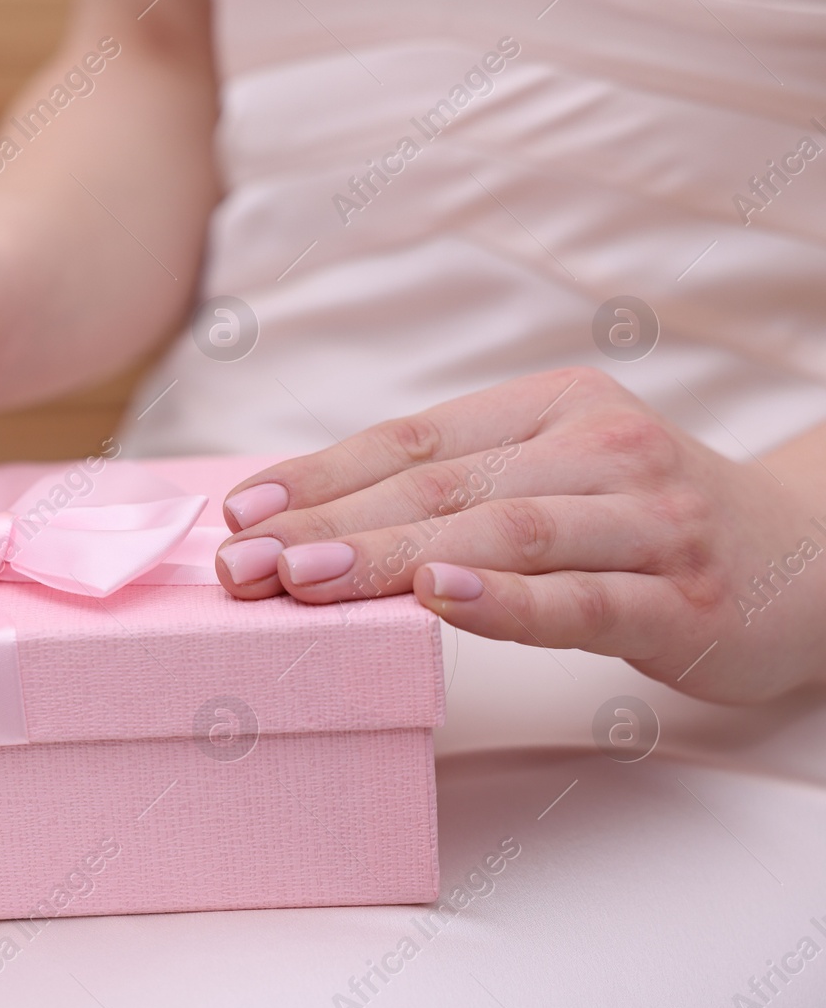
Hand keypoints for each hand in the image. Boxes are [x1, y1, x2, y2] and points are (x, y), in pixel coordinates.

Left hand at [214, 367, 825, 703]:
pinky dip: (506, 597)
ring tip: (305, 577)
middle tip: (241, 564)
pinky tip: (441, 596)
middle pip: (439, 486)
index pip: (413, 440)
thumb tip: (317, 517)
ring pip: (499, 533)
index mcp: (550, 410)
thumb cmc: (646, 521)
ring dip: (390, 555)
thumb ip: (459, 486)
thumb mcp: (555, 473)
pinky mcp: (679, 596)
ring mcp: (644, 520)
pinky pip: (582, 597)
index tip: (239, 511)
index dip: (320, 474)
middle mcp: (597, 448)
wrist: (811, 557)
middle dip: (328, 524)